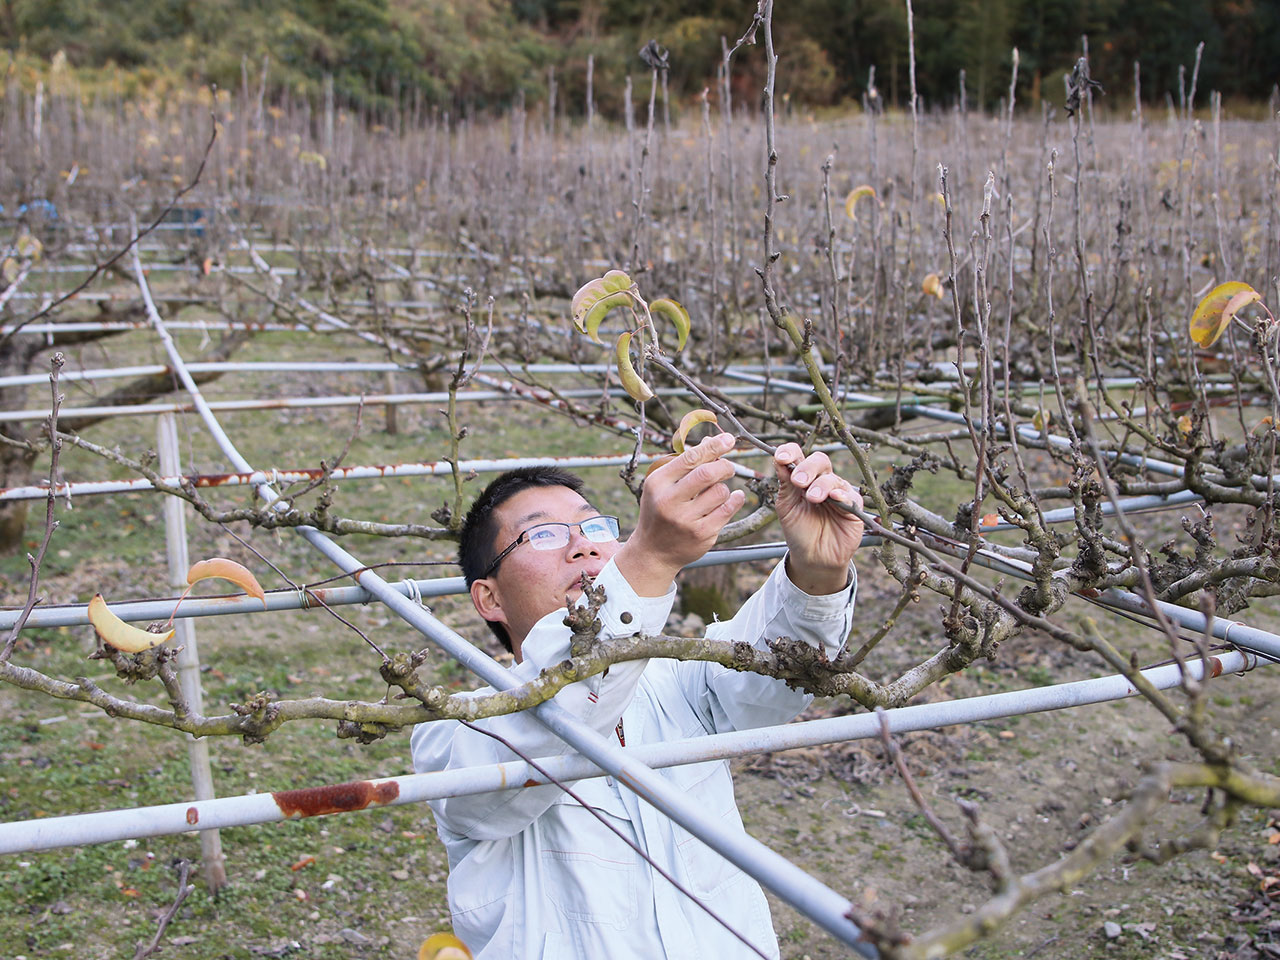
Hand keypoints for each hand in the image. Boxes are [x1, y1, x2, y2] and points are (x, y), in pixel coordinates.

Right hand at [616, 432, 745, 595]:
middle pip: (708, 473)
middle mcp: (669, 501)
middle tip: (728, 467)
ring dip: (724, 487)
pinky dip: (735, 500)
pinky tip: (734, 498)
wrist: (653, 552)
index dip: (713, 446)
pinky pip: (728, 509)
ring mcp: (686, 520)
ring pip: (720, 491)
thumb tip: (711, 440)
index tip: (729, 439)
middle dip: (724, 466)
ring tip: (716, 492)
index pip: (690, 458)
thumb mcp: (663, 486)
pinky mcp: (702, 534)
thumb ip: (685, 464)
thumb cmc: (659, 512)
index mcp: (658, 483)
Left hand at [773, 442, 863, 594]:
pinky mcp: (853, 507)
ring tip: (812, 498)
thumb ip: (785, 485)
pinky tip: (833, 498)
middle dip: (807, 468)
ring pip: (833, 478)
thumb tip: (778, 460)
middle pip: (819, 461)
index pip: (799, 456)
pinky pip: (850, 495)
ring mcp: (838, 492)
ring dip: (821, 485)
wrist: (813, 557)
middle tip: (798, 482)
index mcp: (802, 477)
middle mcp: (821, 481)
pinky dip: (841, 495)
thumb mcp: (786, 507)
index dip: (790, 452)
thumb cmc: (799, 531)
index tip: (781, 458)